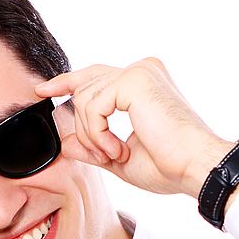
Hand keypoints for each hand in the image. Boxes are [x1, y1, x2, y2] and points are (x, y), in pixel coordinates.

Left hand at [35, 58, 234, 198]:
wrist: (196, 168)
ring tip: (117, 155)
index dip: (66, 81)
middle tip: (105, 154)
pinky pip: (93, 106)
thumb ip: (93, 147)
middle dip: (83, 125)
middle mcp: (142, 70)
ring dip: (93, 136)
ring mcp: (138, 72)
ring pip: (85, 99)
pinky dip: (98, 134)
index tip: (42, 90)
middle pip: (85, 84)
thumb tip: (66, 142)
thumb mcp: (122, 158)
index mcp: (143, 83)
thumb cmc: (171, 166)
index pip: (96, 75)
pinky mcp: (134, 81)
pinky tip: (117, 150)